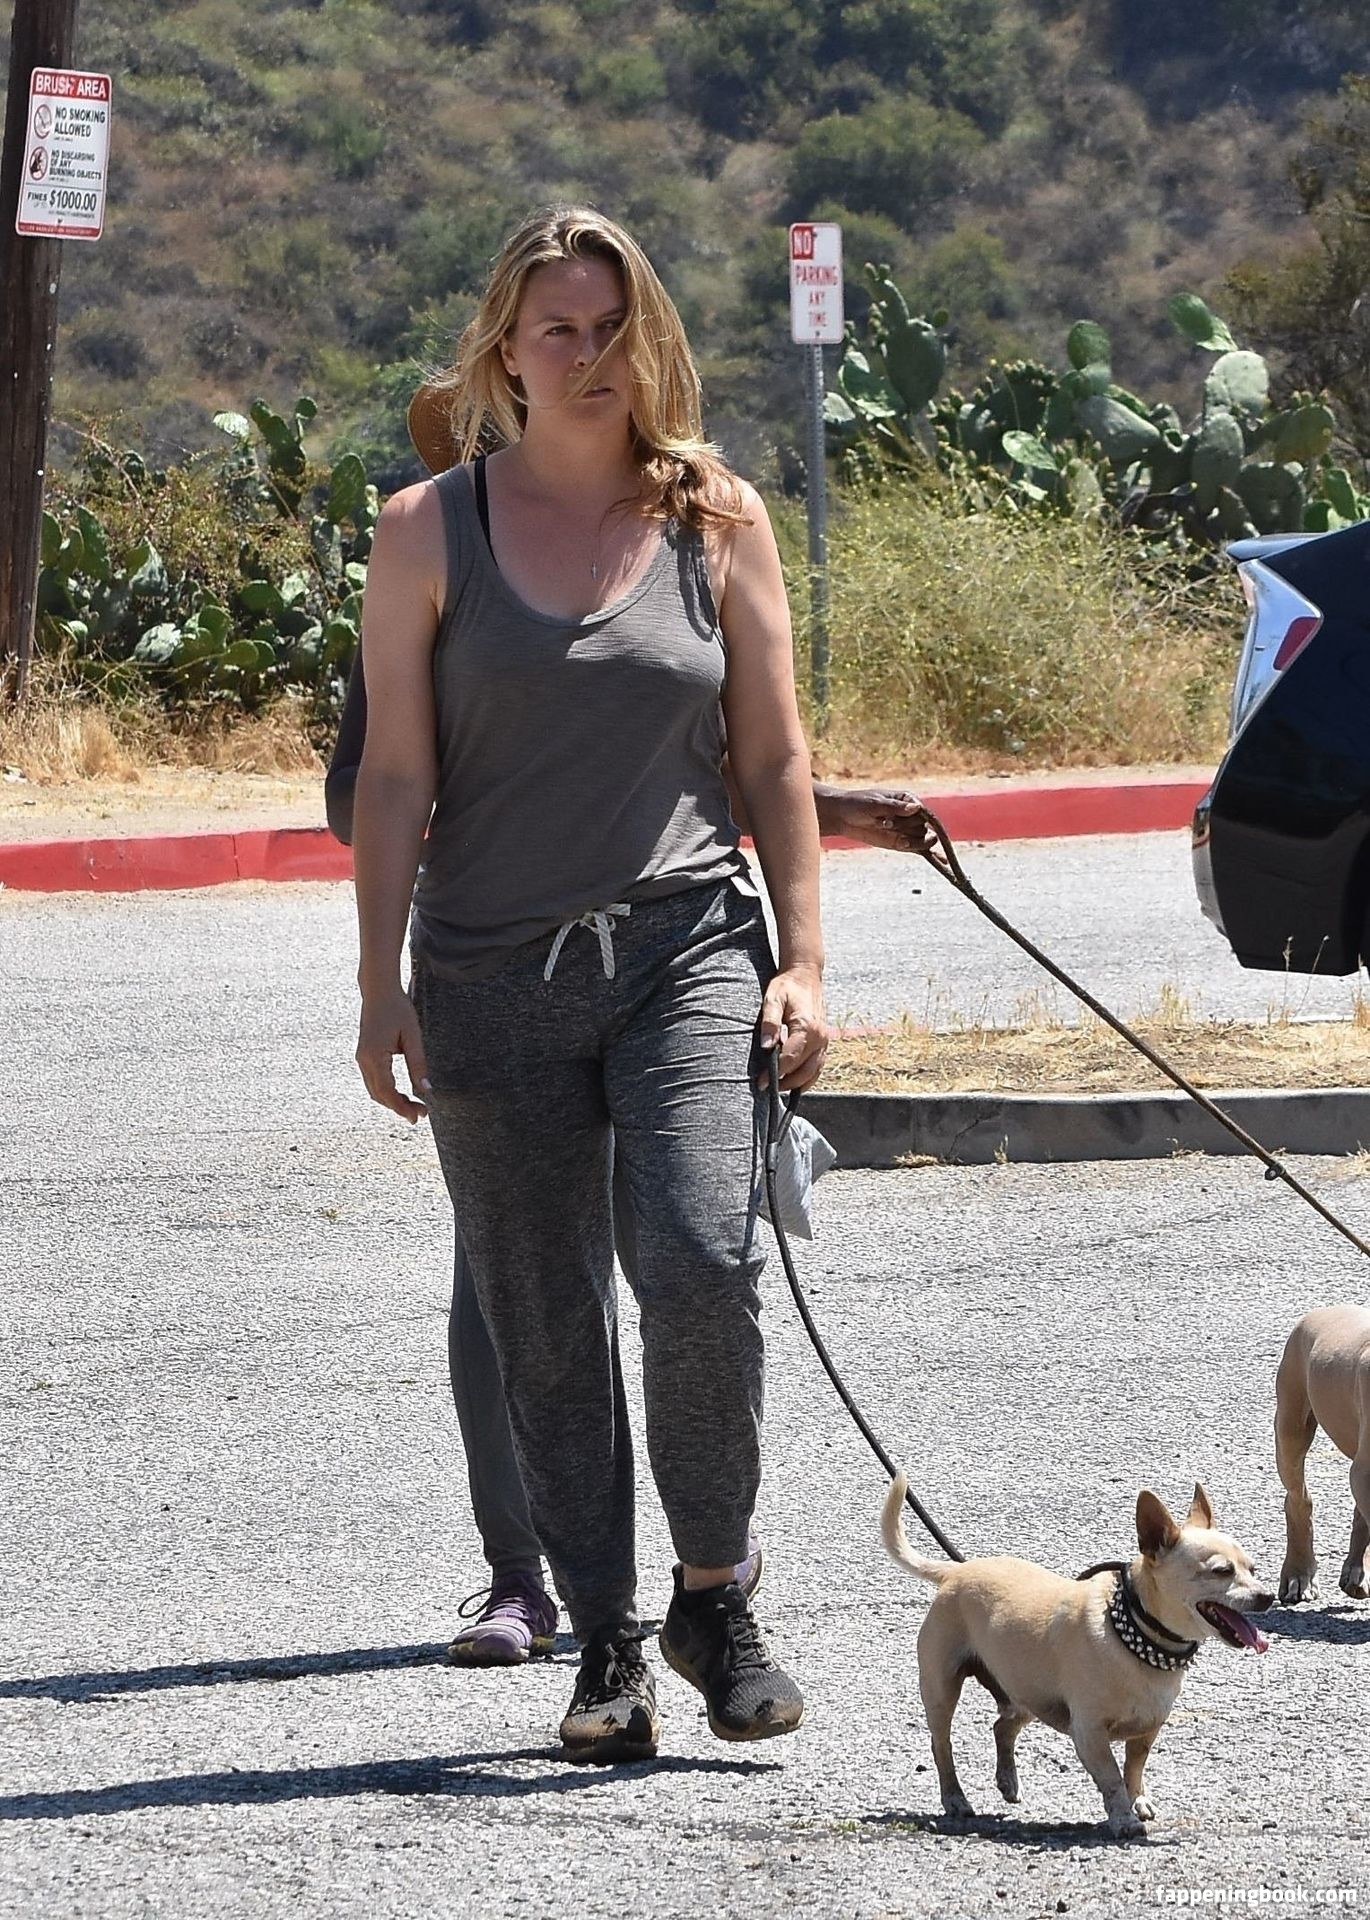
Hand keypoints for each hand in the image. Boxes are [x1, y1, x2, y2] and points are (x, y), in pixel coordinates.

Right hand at [356, 986, 430, 1122]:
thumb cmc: (397, 1009)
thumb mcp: (413, 1036)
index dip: (402, 1107)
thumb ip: (418, 1064)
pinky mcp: (364, 1055)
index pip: (387, 1092)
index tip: (418, 1116)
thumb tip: (426, 1090)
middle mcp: (364, 1060)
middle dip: (398, 1108)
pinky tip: (402, 1093)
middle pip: (379, 1095)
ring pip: (375, 1090)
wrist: (379, 991)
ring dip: (392, 1101)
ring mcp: (362, 1058)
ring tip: (413, 1106)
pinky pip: (373, 1081)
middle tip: (420, 1114)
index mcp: (374, 1056)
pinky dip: (387, 1091)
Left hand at [756, 964, 828, 1093]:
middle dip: (785, 1083)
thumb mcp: (772, 999)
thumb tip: (766, 1046)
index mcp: (807, 1028)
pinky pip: (818, 1066)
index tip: (760, 1082)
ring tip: (777, 1088)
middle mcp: (820, 1037)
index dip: (775, 1073)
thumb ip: (769, 1023)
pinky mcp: (824, 1042)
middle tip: (766, 1089)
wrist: (805, 974)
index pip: (790, 1059)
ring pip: (813, 1073)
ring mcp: (824, 1041)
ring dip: (796, 1084)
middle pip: (804, 1071)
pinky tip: (792, 1082)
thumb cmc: (787, 986)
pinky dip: (807, 1078)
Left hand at [818, 784, 936, 854]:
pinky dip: (932, 855)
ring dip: (912, 842)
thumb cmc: (857, 804)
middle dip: (906, 828)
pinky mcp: (902, 843)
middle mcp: (912, 814)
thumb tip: (915, 808)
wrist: (843, 816)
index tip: (892, 819)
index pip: (922, 812)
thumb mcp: (874, 804)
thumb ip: (894, 808)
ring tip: (899, 841)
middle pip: (922, 826)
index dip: (912, 818)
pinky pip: (921, 850)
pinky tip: (942, 862)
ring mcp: (908, 830)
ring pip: (923, 839)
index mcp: (908, 800)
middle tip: (883, 824)